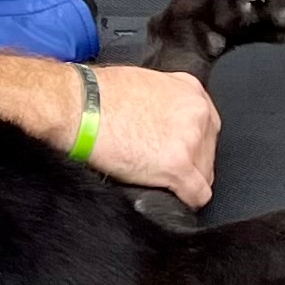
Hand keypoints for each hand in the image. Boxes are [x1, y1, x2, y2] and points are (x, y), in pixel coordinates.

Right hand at [80, 63, 218, 208]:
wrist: (77, 106)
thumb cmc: (97, 95)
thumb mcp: (144, 84)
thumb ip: (164, 103)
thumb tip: (162, 122)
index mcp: (189, 90)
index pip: (207, 126)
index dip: (191, 144)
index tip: (178, 151)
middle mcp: (196, 112)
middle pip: (207, 151)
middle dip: (189, 163)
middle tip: (161, 167)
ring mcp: (190, 139)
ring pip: (204, 174)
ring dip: (185, 182)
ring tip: (158, 181)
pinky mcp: (177, 166)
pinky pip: (197, 195)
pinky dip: (185, 200)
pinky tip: (171, 198)